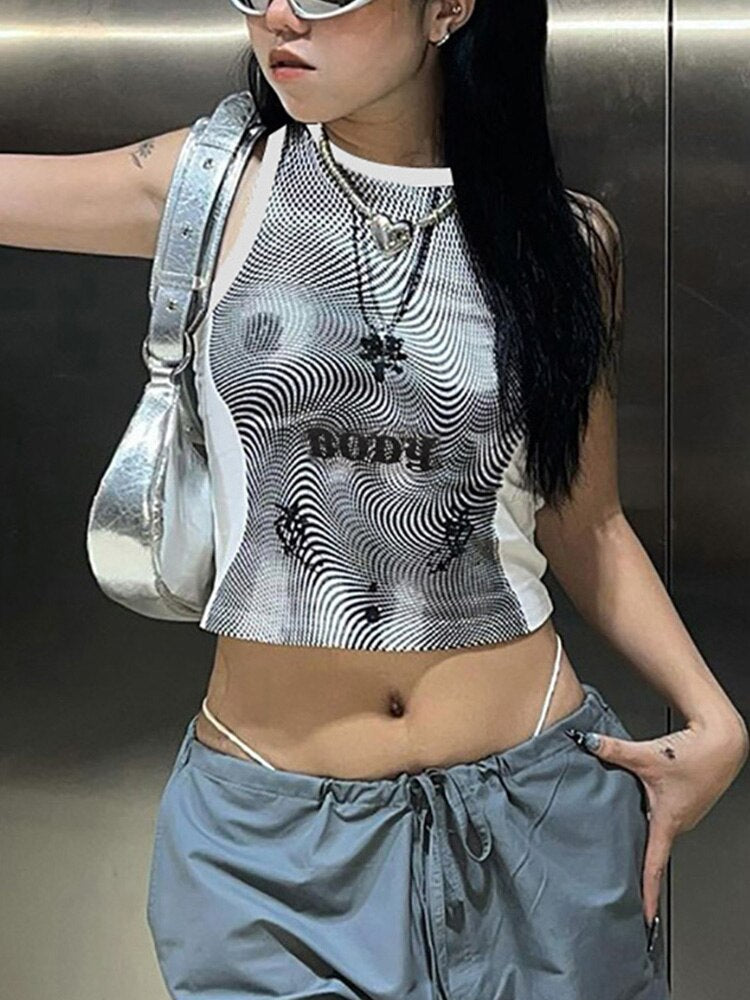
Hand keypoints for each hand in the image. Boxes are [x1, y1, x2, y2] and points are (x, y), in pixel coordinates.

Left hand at [576, 718, 747, 924]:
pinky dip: (647, 815)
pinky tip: (636, 807)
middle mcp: (678, 823)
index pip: (654, 866)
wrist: (723, 740)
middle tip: (614, 880)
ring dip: (639, 834)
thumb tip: (586, 742)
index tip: (643, 917)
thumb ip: (612, 750)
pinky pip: (661, 814)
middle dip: (633, 862)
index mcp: (668, 821)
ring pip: (654, 829)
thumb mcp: (646, 755)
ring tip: (617, 844)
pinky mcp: (684, 802)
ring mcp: (683, 814)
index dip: (647, 893)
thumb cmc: (695, 754)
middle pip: (650, 848)